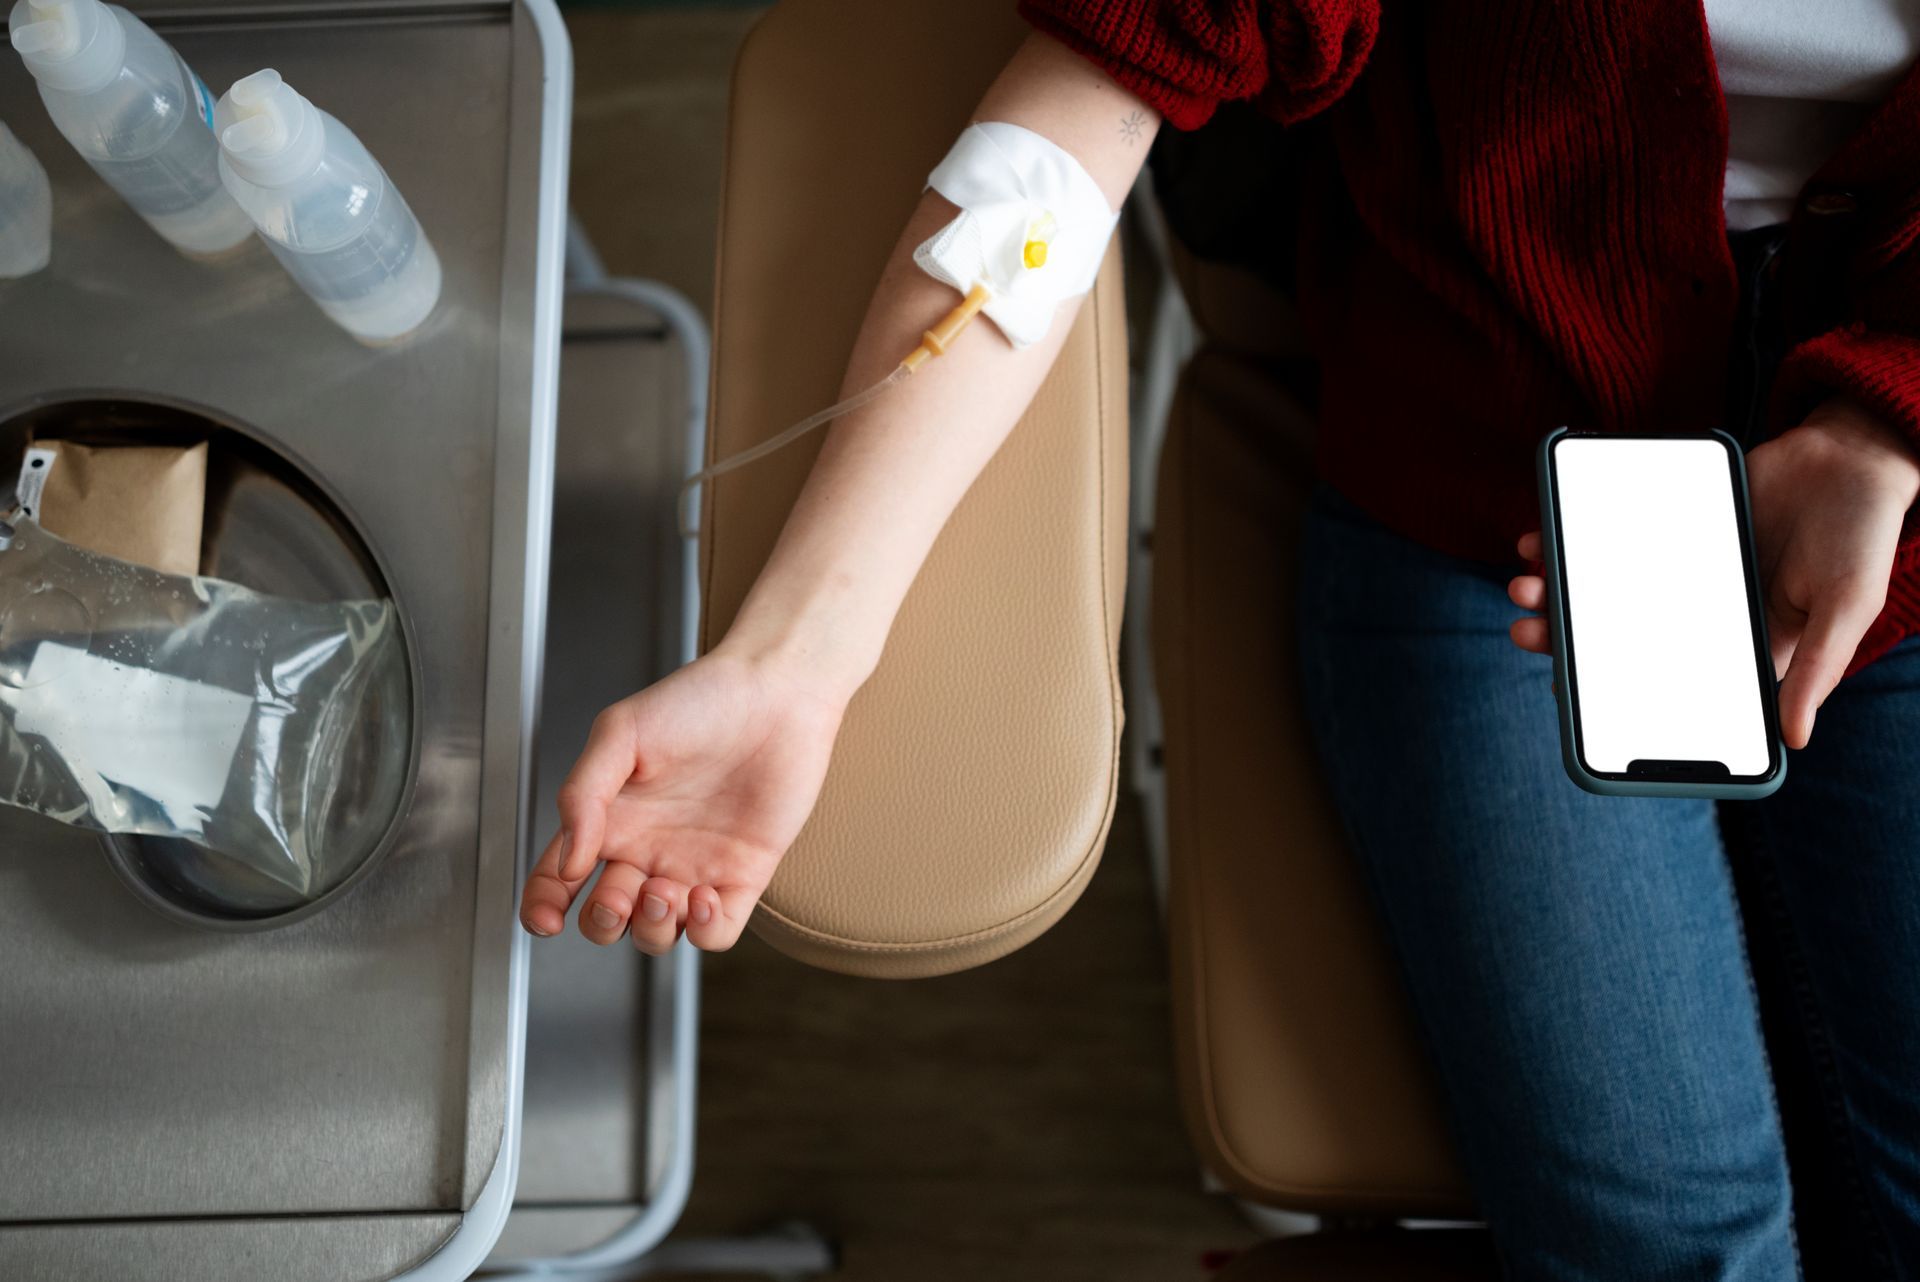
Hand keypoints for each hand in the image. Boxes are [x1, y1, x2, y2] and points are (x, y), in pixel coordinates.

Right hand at [517, 645, 845, 953]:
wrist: (775, 691)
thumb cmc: (699, 700)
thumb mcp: (620, 733)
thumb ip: (582, 794)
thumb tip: (568, 860)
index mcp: (611, 818)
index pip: (561, 877)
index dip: (544, 905)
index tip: (546, 918)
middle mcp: (648, 848)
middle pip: (607, 916)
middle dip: (603, 922)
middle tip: (616, 899)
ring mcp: (694, 865)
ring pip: (657, 933)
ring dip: (652, 929)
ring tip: (662, 893)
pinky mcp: (743, 875)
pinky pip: (716, 931)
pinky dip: (703, 930)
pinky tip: (702, 895)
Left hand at [1508, 403, 1919, 747]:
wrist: (1850, 453)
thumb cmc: (1862, 538)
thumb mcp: (1846, 607)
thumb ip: (1816, 670)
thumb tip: (1793, 739)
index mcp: (1735, 643)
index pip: (1662, 679)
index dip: (1611, 691)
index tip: (1564, 693)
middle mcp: (1696, 611)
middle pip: (1615, 633)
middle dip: (1564, 637)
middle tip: (1524, 632)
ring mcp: (1675, 566)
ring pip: (1601, 586)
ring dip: (1556, 588)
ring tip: (1524, 584)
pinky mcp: (1665, 523)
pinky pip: (1608, 535)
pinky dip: (1571, 537)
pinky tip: (1540, 536)